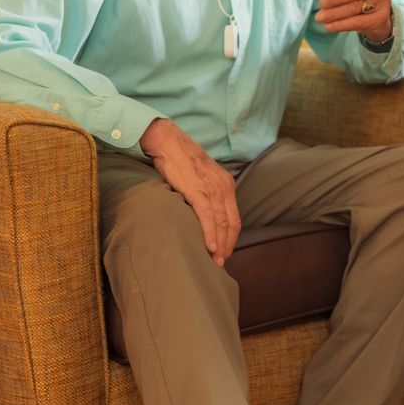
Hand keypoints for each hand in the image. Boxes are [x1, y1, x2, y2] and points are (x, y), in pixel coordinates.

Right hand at [139, 119, 239, 265]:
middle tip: (221, 263)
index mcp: (226, 185)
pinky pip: (207, 217)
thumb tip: (204, 213)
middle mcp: (224, 187)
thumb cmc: (181, 160)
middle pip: (231, 224)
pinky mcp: (198, 190)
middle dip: (227, 245)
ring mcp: (212, 189)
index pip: (234, 218)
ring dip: (220, 245)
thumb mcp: (201, 177)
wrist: (168, 142)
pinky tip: (210, 247)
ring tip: (215, 261)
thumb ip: (207, 193)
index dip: (231, 238)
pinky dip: (210, 234)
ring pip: (221, 223)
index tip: (225, 252)